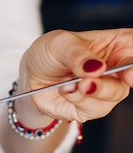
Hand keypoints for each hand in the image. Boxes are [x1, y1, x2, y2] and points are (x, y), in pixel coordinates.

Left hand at [18, 28, 132, 122]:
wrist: (31, 76)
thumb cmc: (50, 53)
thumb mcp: (60, 44)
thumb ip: (78, 55)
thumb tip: (97, 68)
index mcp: (116, 44)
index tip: (128, 72)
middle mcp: (116, 68)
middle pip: (130, 76)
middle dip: (111, 81)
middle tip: (89, 82)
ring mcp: (106, 89)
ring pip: (114, 95)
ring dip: (92, 91)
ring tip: (71, 84)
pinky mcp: (92, 108)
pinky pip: (93, 108)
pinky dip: (77, 99)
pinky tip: (65, 89)